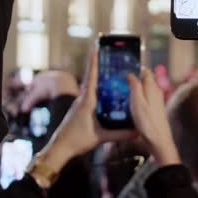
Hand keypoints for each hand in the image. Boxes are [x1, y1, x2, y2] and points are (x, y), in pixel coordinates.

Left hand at [30, 51, 136, 184]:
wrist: (60, 148)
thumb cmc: (77, 140)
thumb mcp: (101, 137)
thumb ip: (120, 134)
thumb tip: (137, 132)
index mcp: (87, 101)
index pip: (92, 77)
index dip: (94, 62)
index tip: (96, 49)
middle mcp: (82, 99)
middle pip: (92, 79)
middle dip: (99, 68)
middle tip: (109, 58)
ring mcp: (79, 104)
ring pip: (90, 88)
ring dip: (98, 81)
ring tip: (111, 75)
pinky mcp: (78, 111)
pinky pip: (89, 96)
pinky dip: (97, 92)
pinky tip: (105, 97)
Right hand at [128, 68, 179, 166]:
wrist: (158, 140)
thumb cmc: (147, 122)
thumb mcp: (137, 102)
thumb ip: (135, 86)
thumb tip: (131, 74)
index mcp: (152, 88)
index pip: (145, 72)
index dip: (136, 69)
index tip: (125, 69)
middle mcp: (156, 92)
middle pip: (146, 80)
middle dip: (135, 78)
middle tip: (121, 79)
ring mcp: (157, 101)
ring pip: (146, 90)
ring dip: (136, 88)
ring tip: (123, 90)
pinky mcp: (155, 110)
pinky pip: (146, 99)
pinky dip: (138, 98)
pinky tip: (130, 104)